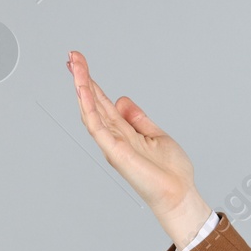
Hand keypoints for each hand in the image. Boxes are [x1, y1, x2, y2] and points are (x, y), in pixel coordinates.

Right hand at [67, 50, 210, 240]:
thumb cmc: (170, 172)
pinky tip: (83, 91)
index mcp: (123, 131)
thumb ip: (138, 118)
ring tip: (75, 66)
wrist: (178, 193)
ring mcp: (112, 143)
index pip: (103, 101)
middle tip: (72, 56)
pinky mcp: (115, 151)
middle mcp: (114, 136)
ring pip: (91, 110)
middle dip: (82, 78)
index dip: (93, 82)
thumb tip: (121, 100)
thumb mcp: (156, 135)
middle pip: (93, 102)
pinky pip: (97, 126)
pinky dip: (89, 108)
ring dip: (82, 87)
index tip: (80, 63)